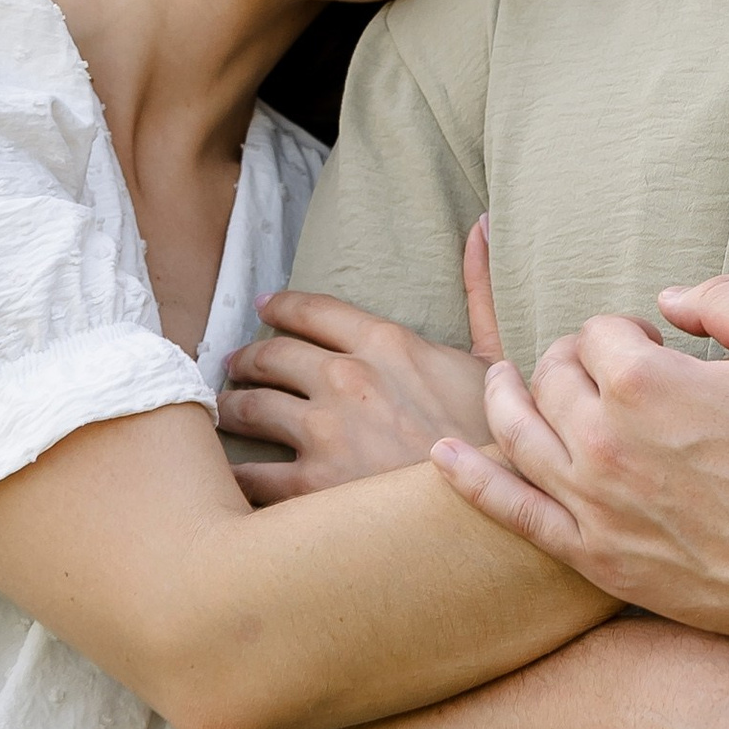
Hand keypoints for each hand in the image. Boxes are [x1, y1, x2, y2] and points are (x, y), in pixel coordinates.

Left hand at [219, 220, 503, 501]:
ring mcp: (327, 432)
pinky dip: (234, 474)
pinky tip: (227, 477)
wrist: (503, 501)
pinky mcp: (313, 487)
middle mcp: (348, 379)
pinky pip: (252, 475)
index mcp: (387, 343)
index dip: (281, 306)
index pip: (313, 310)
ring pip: (250, 407)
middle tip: (233, 366)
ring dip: (231, 409)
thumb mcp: (496, 357)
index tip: (263, 307)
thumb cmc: (502, 438)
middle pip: (271, 355)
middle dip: (245, 359)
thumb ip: (479, 291)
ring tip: (224, 415)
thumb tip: (481, 227)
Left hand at [432, 282, 728, 640]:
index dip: (626, 330)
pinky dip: (470, 479)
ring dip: (506, 397)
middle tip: (599, 367)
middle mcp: (604, 440)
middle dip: (572, 359)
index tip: (656, 345)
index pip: (600, 331)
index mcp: (645, 381)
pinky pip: (512, 511)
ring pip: (518, 433)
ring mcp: (592, 503)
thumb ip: (721, 297)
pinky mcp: (594, 555)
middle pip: (553, 375)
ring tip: (504, 381)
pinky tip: (442, 456)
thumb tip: (664, 302)